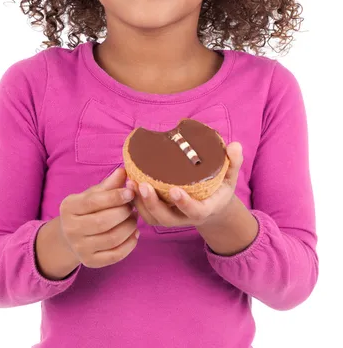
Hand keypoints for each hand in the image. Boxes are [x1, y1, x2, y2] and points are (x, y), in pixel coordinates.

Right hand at [59, 167, 138, 267]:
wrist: (70, 236)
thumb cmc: (86, 209)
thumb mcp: (93, 194)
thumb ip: (109, 184)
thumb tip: (124, 171)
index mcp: (68, 207)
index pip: (93, 202)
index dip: (114, 197)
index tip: (131, 192)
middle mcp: (70, 229)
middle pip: (103, 222)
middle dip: (124, 213)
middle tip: (133, 206)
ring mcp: (79, 248)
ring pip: (112, 239)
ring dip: (129, 227)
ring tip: (134, 218)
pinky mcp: (90, 262)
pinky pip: (115, 255)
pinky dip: (130, 244)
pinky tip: (134, 234)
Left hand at [126, 142, 242, 228]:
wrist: (212, 207)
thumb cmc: (220, 189)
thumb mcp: (230, 177)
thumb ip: (233, 162)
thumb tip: (235, 145)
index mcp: (205, 209)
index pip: (194, 211)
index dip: (184, 203)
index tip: (175, 190)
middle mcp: (185, 218)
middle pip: (166, 218)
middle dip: (153, 203)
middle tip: (142, 184)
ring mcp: (172, 218)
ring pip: (152, 217)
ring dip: (139, 202)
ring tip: (130, 182)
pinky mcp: (160, 216)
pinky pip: (145, 214)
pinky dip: (135, 202)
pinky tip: (128, 183)